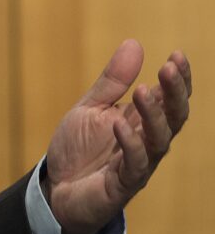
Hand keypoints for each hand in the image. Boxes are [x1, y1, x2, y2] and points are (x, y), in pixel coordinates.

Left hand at [43, 39, 190, 233]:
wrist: (56, 189)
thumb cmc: (78, 149)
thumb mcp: (90, 107)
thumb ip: (113, 81)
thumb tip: (134, 43)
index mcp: (142, 121)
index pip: (170, 98)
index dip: (178, 79)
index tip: (177, 55)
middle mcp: (147, 141)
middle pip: (174, 117)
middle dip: (175, 92)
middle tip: (169, 68)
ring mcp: (138, 163)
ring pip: (160, 139)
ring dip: (153, 114)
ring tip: (143, 90)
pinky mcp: (124, 184)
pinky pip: (135, 164)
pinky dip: (130, 143)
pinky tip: (120, 124)